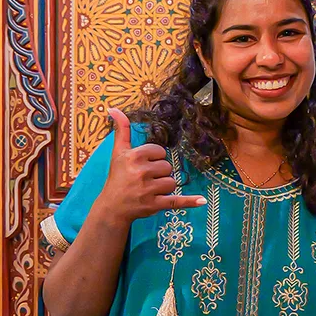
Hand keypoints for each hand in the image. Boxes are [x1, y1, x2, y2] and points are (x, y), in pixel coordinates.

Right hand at [94, 109, 205, 226]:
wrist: (112, 207)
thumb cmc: (117, 176)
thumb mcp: (118, 152)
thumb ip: (122, 130)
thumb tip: (114, 108)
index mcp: (134, 156)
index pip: (160, 151)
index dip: (154, 158)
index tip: (143, 165)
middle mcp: (141, 172)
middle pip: (167, 166)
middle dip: (159, 173)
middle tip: (144, 179)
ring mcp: (148, 190)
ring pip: (172, 182)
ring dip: (164, 187)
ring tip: (149, 190)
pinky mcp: (154, 204)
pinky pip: (176, 201)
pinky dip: (189, 201)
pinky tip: (202, 201)